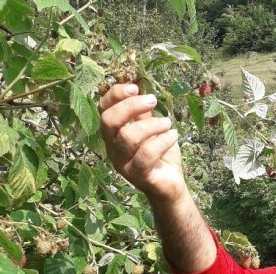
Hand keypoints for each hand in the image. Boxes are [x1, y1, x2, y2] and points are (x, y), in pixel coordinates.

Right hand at [98, 83, 185, 201]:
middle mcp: (113, 147)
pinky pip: (146, 154)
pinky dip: (162, 141)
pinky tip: (173, 135)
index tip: (135, 88)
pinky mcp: (138, 175)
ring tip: (167, 123)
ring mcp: (123, 163)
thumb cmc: (160, 153)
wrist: (170, 184)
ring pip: (128, 137)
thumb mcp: (151, 128)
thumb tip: (139, 89)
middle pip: (109, 121)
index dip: (115, 95)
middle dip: (131, 106)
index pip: (103, 110)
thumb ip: (143, 113)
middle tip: (152, 100)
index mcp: (113, 133)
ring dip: (151, 124)